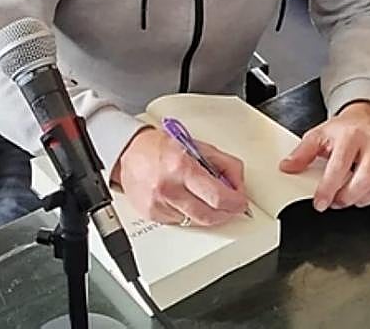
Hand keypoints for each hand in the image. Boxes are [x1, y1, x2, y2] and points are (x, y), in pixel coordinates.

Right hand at [111, 127, 249, 226]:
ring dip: (207, 213)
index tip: (240, 202)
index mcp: (182, 167)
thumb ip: (223, 164)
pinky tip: (185, 199)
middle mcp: (170, 188)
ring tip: (205, 198)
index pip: (218, 197)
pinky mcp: (152, 214)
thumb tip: (237, 184)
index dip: (236, 203)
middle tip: (231, 206)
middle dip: (226, 213)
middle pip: (209, 216)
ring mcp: (159, 204)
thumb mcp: (197, 146)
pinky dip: (188, 214)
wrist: (129, 151)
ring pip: (196, 221)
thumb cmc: (160, 146)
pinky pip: (180, 222)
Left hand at [279, 101, 369, 210]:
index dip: (328, 188)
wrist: (367, 118)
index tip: (320, 202)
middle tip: (334, 202)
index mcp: (350, 137)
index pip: (339, 166)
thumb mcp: (318, 135)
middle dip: (347, 197)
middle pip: (365, 179)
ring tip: (348, 198)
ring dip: (362, 200)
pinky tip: (368, 196)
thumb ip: (302, 152)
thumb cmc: (344, 129)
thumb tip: (287, 167)